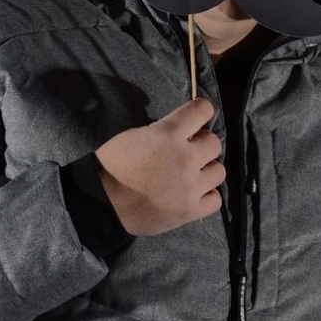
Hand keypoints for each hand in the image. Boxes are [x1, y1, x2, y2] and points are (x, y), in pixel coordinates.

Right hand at [95, 98, 223, 235]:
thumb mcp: (136, 136)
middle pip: (215, 143)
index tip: (198, 117)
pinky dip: (206, 195)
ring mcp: (190, 187)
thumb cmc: (113, 167)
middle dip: (201, 145)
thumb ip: (166, 133)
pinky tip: (193, 194)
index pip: (203, 110)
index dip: (201, 111)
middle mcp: (185, 158)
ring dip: (206, 171)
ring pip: (219, 171)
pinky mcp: (191, 210)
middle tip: (187, 152)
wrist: (101, 203)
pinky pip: (216, 199)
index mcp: (168, 134)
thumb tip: (188, 133)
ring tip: (190, 176)